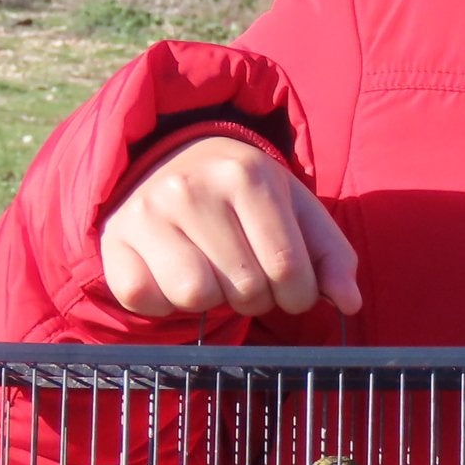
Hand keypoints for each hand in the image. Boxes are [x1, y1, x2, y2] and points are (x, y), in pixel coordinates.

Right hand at [100, 137, 362, 320]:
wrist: (171, 162)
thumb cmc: (246, 198)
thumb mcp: (297, 211)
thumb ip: (332, 256)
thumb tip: (349, 303)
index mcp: (248, 174)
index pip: (287, 269)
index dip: (298, 296)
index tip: (291, 290)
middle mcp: (193, 187)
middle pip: (244, 289)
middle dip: (257, 298)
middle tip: (248, 276)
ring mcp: (148, 212)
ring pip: (194, 296)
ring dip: (212, 301)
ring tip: (213, 274)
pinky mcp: (115, 239)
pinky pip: (144, 299)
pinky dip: (164, 303)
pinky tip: (173, 275)